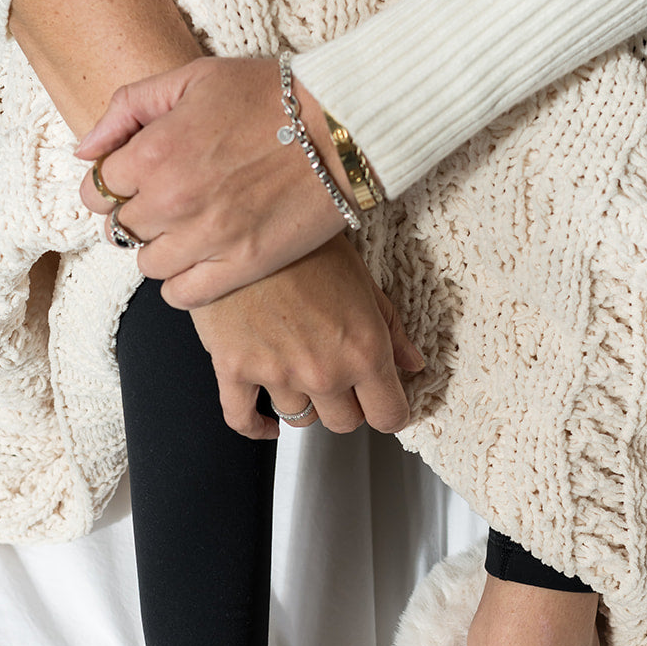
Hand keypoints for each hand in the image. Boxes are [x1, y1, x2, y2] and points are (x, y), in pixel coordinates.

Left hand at [75, 56, 356, 307]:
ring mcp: (207, 238)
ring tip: (186, 230)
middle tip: (166, 202)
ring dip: (159, 250)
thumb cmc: (269, 96)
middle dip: (136, 215)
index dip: (112, 184)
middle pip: (121, 229)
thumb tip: (86, 150)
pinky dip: (181, 284)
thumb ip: (128, 108)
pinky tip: (198, 262)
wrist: (341, 128)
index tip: (134, 181)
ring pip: (148, 266)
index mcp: (154, 151)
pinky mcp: (242, 266)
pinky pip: (183, 295)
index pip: (97, 189)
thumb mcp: (192, 78)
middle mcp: (173, 200)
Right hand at [188, 234, 423, 437]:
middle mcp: (323, 370)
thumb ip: (390, 328)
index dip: (389, 412)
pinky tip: (265, 423)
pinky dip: (254, 426)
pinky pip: (241, 418)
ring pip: (299, 419)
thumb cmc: (307, 243)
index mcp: (363, 350)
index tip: (383, 405)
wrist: (247, 219)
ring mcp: (277, 373)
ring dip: (304, 402)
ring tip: (302, 373)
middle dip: (346, 406)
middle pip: (344, 424)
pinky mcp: (234, 368)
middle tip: (341, 380)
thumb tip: (412, 362)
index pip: (388, 415)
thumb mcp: (363, 279)